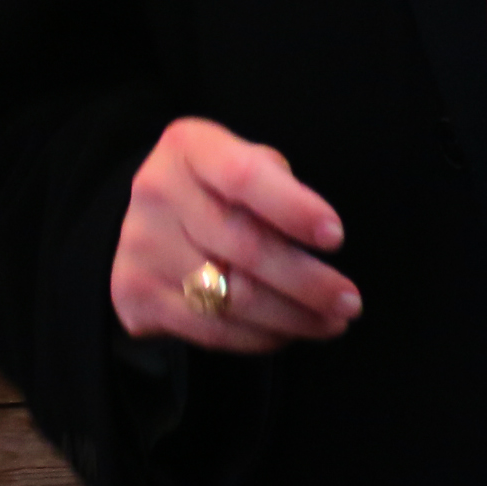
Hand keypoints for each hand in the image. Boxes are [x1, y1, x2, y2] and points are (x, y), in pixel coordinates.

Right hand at [110, 116, 361, 352]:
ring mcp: (140, 247)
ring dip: (292, 317)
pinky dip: (259, 337)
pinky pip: (209, 329)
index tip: (336, 237)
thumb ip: (276, 186)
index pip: (245, 177)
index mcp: (189, 148)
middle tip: (350, 301)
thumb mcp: (244, 161)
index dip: (293, 208)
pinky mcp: (136, 295)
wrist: (148, 215)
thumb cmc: (219, 185)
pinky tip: (290, 332)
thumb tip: (320, 243)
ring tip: (333, 322)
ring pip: (231, 297)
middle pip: (244, 247)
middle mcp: (157, 194)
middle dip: (308, 281)